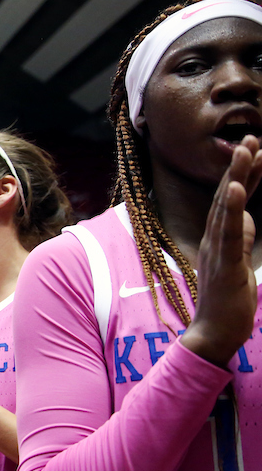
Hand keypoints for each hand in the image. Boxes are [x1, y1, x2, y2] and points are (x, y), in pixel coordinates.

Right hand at [183, 135, 261, 366]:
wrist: (214, 332)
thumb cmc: (228, 301)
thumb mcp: (239, 261)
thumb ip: (240, 237)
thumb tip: (246, 217)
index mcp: (219, 237)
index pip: (232, 199)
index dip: (244, 174)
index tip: (255, 148)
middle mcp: (214, 238)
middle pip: (227, 196)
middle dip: (240, 166)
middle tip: (251, 138)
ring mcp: (217, 249)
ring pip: (226, 207)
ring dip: (236, 177)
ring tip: (246, 151)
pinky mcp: (224, 263)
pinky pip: (228, 231)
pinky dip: (232, 207)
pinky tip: (236, 188)